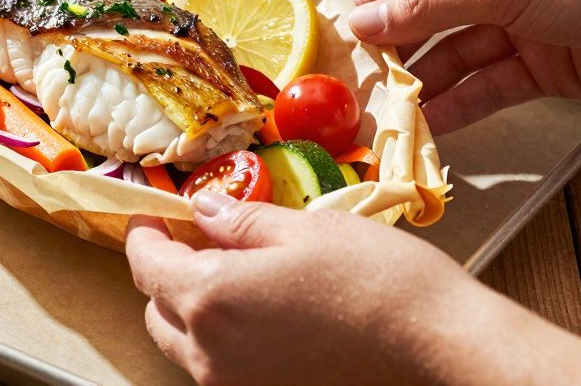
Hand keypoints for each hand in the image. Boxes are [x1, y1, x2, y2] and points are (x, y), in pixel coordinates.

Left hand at [127, 194, 580, 385]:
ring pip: (186, 344)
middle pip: (158, 309)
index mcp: (209, 298)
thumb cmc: (377, 281)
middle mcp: (210, 353)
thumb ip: (240, 222)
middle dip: (166, 271)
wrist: (436, 344)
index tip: (153, 212)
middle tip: (196, 238)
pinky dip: (223, 338)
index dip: (145, 232)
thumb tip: (204, 212)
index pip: (146, 264)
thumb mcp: (303, 228)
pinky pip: (220, 367)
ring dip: (192, 307)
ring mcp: (236, 385)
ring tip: (233, 272)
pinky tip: (261, 310)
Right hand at [350, 0, 580, 133]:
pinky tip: (425, 127)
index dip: (365, 2)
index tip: (327, 35)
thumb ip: (430, 4)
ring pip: (450, 59)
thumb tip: (362, 21)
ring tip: (378, 116)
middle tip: (343, 84)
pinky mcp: (538, 67)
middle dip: (387, 52)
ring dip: (418, 87)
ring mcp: (514, 25)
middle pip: (422, 18)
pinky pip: (483, 88)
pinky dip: (456, 108)